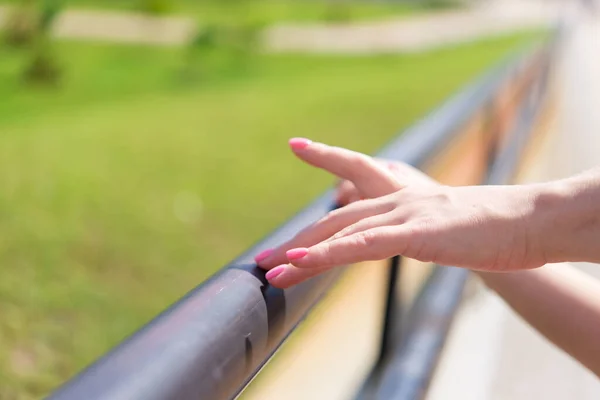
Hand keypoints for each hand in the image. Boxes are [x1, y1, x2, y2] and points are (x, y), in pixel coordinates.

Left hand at [256, 138, 545, 287]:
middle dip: (297, 242)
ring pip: (340, 233)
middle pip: (334, 221)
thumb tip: (400, 235)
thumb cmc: (486, 228)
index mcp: (400, 195)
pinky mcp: (414, 232)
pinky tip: (303, 263)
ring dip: (301, 253)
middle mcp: (394, 198)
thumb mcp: (441, 227)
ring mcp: (402, 213)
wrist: (526, 221)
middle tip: (264, 259)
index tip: (298, 163)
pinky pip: (362, 244)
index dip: (323, 174)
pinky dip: (329, 254)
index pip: (351, 184)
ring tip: (269, 270)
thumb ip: (414, 226)